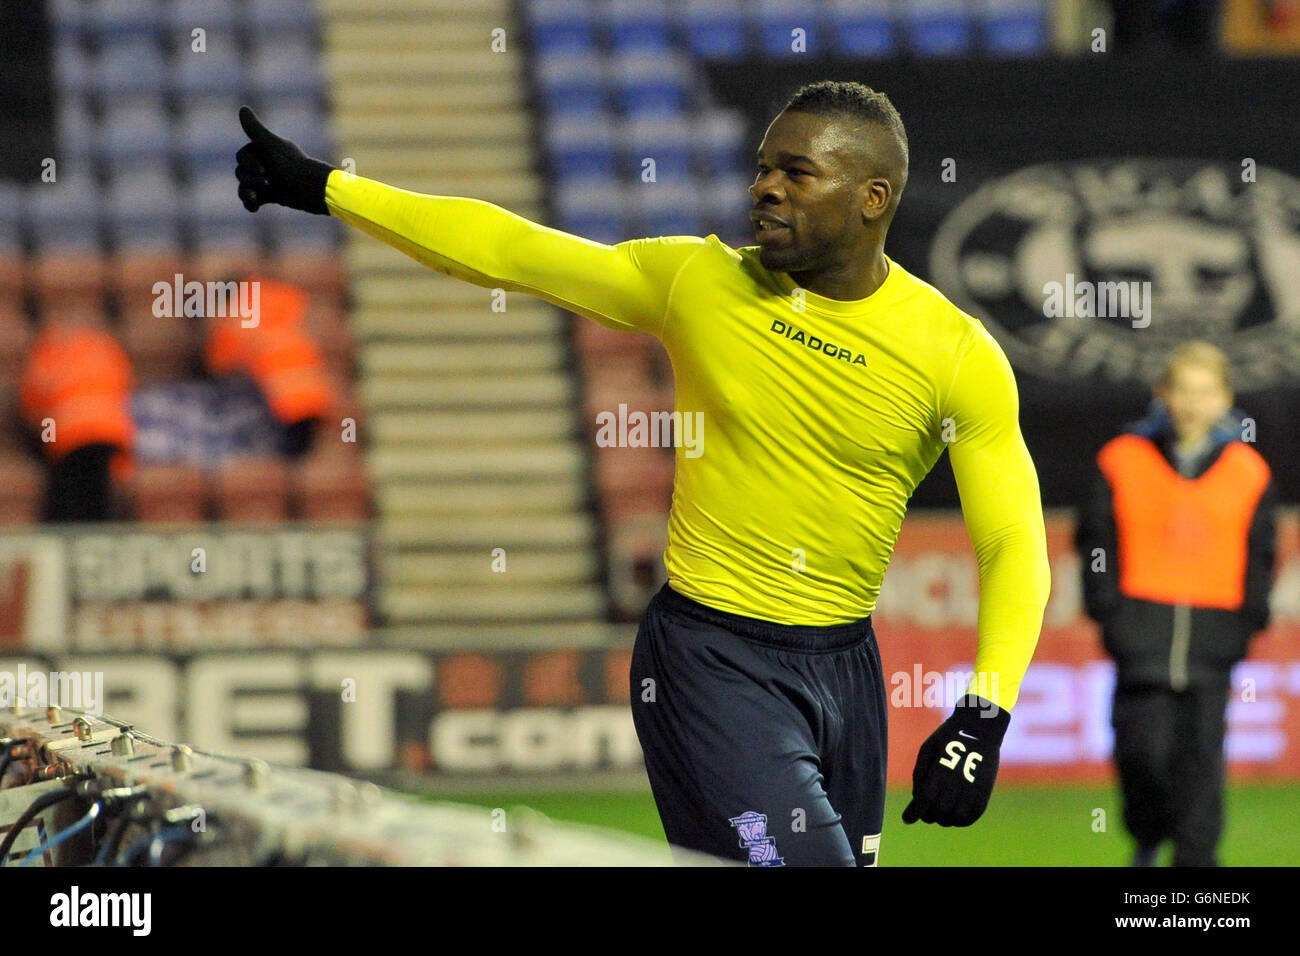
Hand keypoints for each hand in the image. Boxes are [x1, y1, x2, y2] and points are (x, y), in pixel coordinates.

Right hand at [235, 105, 333, 214]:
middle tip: (265, 181)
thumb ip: (255, 129)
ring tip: (256, 197)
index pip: (242, 156)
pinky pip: (252, 200)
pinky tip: (255, 207)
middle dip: (248, 178)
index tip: (262, 169)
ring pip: (244, 186)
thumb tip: (242, 108)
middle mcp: (266, 163)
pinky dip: (250, 203)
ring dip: (247, 191)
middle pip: (241, 172)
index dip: (248, 163)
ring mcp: (268, 180)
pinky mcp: (272, 195)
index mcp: (265, 149)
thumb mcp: (271, 145)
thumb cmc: (293, 166)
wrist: (313, 190)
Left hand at [902, 694, 1008, 826]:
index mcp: (940, 770)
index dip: (914, 814)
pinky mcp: (985, 793)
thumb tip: (916, 799)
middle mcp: (957, 782)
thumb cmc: (947, 737)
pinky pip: (971, 817)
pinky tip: (953, 815)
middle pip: (938, 812)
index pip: (925, 801)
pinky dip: (959, 821)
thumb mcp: (926, 749)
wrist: (979, 728)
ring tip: (938, 813)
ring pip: (954, 818)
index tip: (906, 819)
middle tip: (923, 813)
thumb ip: (920, 775)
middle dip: (927, 816)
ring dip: (943, 820)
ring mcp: (973, 789)